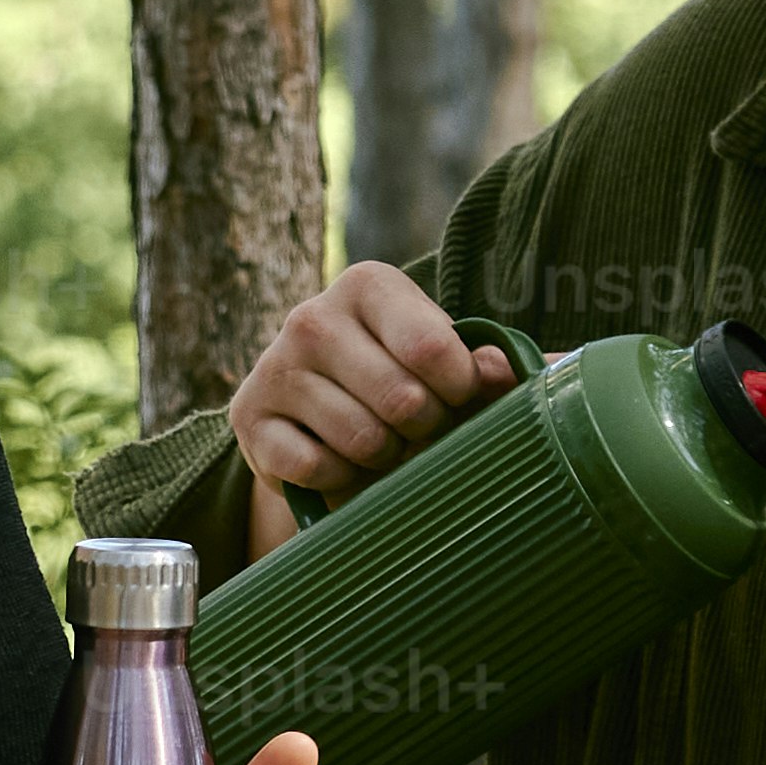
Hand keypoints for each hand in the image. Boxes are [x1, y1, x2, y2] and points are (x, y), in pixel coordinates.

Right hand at [235, 260, 505, 505]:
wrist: (317, 420)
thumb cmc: (400, 380)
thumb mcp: (444, 364)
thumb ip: (486, 367)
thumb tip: (517, 371)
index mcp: (369, 285)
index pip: (432, 348)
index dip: (460, 391)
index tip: (458, 397)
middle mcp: (313, 316)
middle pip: (402, 400)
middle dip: (425, 429)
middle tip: (417, 426)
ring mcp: (274, 366)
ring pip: (362, 440)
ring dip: (384, 458)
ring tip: (380, 442)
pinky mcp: (248, 418)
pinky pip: (316, 469)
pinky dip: (340, 479)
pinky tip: (338, 460)